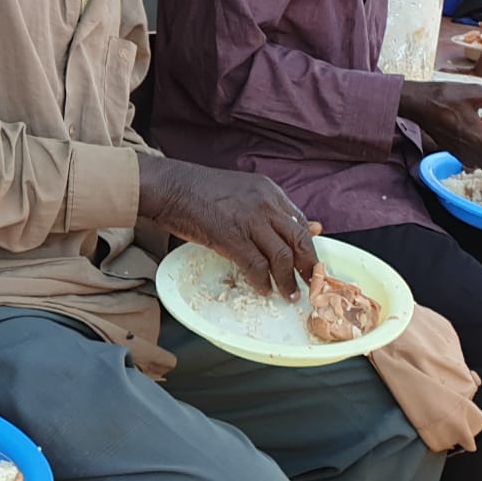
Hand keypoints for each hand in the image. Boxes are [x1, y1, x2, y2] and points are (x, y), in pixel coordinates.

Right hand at [136, 153, 316, 298]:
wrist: (170, 186)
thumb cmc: (199, 190)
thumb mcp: (241, 191)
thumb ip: (265, 208)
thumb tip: (295, 225)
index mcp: (269, 191)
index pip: (300, 221)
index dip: (308, 245)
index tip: (308, 262)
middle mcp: (265, 204)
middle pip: (299, 239)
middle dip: (308, 266)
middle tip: (311, 284)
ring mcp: (250, 221)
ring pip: (282, 256)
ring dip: (288, 280)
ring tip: (289, 294)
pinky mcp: (232, 238)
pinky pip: (256, 266)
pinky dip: (262, 282)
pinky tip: (263, 290)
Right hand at [399, 81, 481, 171]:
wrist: (418, 102)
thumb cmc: (446, 97)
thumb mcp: (477, 91)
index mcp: (478, 138)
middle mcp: (467, 149)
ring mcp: (456, 150)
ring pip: (478, 164)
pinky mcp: (448, 148)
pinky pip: (467, 158)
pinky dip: (477, 153)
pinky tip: (475, 136)